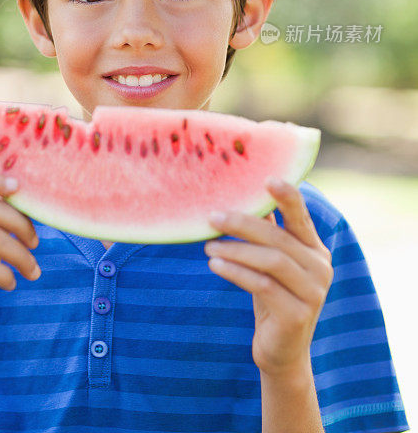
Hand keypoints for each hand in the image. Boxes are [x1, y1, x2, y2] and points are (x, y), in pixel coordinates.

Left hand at [204, 178, 333, 376]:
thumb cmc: (272, 296)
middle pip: (278, 238)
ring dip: (235, 249)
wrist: (280, 350)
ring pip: (271, 260)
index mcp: (315, 249)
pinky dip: (236, 272)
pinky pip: (263, 285)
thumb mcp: (269, 261)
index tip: (266, 178)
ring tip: (208, 245)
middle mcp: (321, 267)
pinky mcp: (298, 315)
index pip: (302, 216)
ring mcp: (313, 293)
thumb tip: (240, 193)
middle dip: (243, 224)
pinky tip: (216, 265)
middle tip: (212, 216)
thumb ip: (265, 231)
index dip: (287, 196)